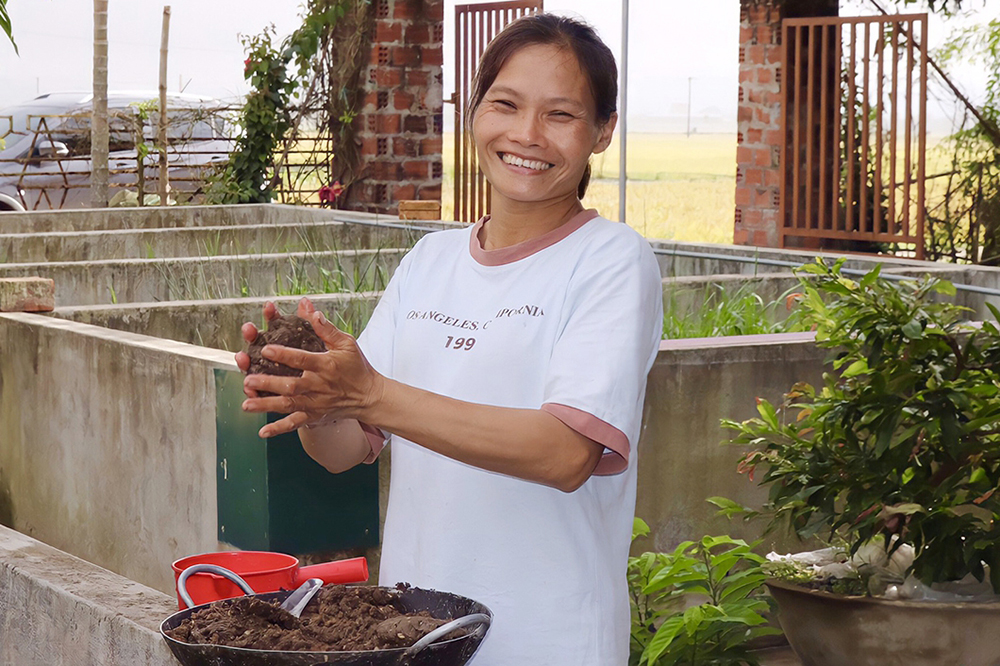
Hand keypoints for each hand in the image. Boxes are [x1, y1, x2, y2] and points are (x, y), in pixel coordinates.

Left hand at [240, 308, 384, 437]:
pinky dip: (279, 428)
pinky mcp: (314, 415)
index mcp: (326, 365)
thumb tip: (309, 309)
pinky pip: (295, 423)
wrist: (368, 395)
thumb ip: (325, 328)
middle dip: (269, 383)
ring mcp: (315, 403)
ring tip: (247, 404)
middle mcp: (318, 386)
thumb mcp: (346, 343)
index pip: (302, 359)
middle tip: (249, 379)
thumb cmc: (356, 367)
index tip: (266, 348)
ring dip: (266, 405)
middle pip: (291, 386)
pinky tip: (263, 432)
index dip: (284, 354)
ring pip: (288, 405)